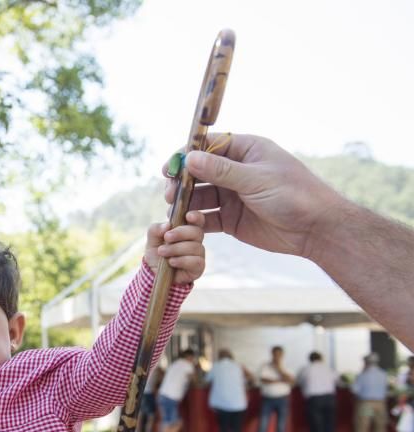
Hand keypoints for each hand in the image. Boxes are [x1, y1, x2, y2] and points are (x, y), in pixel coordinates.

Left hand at [144, 216, 205, 284]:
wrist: (154, 273)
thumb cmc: (156, 253)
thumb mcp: (152, 239)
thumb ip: (156, 229)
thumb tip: (167, 225)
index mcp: (186, 229)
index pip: (197, 219)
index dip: (196, 216)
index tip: (188, 216)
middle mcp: (195, 240)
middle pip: (197, 232)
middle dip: (181, 233)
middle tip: (167, 237)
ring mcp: (198, 253)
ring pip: (195, 247)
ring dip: (176, 249)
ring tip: (162, 252)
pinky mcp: (198, 267)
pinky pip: (196, 261)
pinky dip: (182, 261)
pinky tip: (171, 262)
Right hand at [163, 133, 345, 258]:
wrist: (316, 229)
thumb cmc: (294, 195)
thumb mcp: (256, 179)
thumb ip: (221, 170)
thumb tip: (189, 159)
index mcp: (246, 151)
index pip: (208, 147)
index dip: (186, 156)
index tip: (169, 168)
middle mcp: (236, 171)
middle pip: (199, 173)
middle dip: (182, 183)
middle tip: (170, 195)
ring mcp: (232, 196)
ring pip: (199, 197)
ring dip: (185, 204)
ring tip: (176, 213)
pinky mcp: (231, 219)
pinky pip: (206, 218)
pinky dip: (195, 222)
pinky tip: (189, 225)